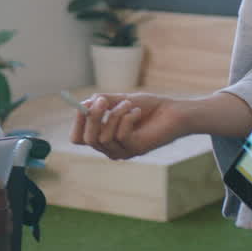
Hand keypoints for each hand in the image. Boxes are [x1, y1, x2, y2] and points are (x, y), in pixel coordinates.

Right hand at [68, 92, 184, 159]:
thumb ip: (102, 102)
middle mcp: (111, 148)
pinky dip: (127, 118)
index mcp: (103, 137)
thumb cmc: (148, 106)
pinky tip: (137, 112)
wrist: (174, 112)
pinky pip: (121, 135)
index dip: (77, 122)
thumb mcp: (120, 100)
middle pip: (87, 139)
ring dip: (115, 114)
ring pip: (104, 137)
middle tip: (102, 100)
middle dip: (92, 118)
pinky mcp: (137, 149)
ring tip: (129, 104)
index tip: (83, 105)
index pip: (78, 138)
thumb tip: (84, 103)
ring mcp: (123, 151)